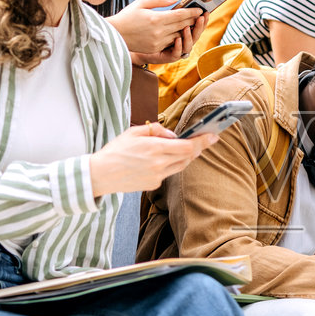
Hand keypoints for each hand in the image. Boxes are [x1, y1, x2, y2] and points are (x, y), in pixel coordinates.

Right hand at [88, 123, 217, 195]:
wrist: (100, 174)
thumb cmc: (115, 150)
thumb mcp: (134, 132)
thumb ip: (157, 131)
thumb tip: (174, 135)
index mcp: (154, 148)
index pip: (187, 147)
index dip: (203, 141)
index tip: (214, 136)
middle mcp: (159, 164)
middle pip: (188, 157)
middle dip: (197, 148)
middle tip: (204, 139)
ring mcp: (157, 177)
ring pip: (180, 166)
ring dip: (186, 157)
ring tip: (185, 147)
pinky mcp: (153, 185)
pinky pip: (168, 173)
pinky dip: (169, 165)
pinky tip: (160, 160)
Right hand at [109, 0, 205, 61]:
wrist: (114, 35)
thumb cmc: (127, 16)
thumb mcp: (141, 3)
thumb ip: (160, 0)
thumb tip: (176, 0)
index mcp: (155, 19)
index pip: (179, 15)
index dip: (191, 12)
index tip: (199, 9)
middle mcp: (159, 31)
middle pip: (182, 25)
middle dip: (192, 20)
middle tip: (200, 15)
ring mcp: (158, 42)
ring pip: (179, 35)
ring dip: (187, 29)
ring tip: (192, 22)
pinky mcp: (155, 48)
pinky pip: (171, 42)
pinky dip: (177, 36)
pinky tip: (181, 31)